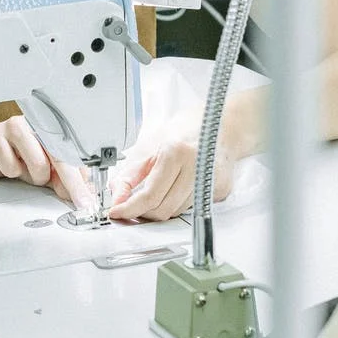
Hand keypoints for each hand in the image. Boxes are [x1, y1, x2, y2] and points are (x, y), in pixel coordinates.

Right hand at [0, 116, 89, 202]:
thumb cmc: (15, 157)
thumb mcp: (43, 170)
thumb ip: (61, 179)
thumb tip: (80, 192)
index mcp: (50, 127)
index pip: (73, 152)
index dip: (83, 176)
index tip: (89, 196)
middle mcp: (35, 123)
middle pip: (61, 156)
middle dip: (72, 184)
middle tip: (80, 201)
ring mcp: (15, 126)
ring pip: (39, 163)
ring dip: (35, 177)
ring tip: (26, 171)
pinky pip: (12, 167)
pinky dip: (12, 173)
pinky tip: (7, 164)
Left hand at [107, 132, 235, 222]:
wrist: (216, 125)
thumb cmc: (182, 134)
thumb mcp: (148, 149)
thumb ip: (129, 176)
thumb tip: (116, 199)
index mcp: (176, 153)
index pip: (150, 195)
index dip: (129, 208)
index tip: (116, 212)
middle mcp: (196, 167)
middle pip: (163, 209)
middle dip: (144, 211)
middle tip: (134, 204)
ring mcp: (211, 180)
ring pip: (176, 212)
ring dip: (161, 207)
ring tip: (158, 190)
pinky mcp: (221, 190)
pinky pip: (191, 208)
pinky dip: (178, 203)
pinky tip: (178, 187)